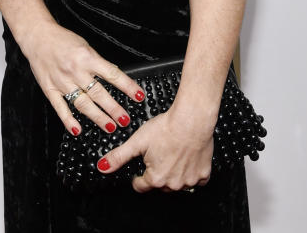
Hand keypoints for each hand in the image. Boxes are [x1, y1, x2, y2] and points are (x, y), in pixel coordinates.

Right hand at [20, 20, 144, 135]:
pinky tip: (77, 129)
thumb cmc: (63, 40)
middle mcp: (75, 70)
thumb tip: (115, 79)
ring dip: (97, 117)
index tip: (139, 96)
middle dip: (114, 109)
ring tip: (109, 126)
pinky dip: (68, 120)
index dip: (127, 87)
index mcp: (87, 58)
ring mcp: (62, 81)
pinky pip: (60, 107)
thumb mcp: (86, 47)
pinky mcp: (50, 89)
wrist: (38, 36)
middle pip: (98, 93)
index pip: (112, 74)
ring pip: (83, 103)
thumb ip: (98, 64)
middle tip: (125, 119)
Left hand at [98, 104, 213, 192]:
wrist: (192, 120)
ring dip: (173, 174)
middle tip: (158, 156)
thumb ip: (119, 157)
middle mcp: (173, 184)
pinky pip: (196, 181)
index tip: (139, 171)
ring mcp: (189, 181)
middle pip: (160, 185)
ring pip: (177, 183)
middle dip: (157, 174)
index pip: (141, 186)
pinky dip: (191, 173)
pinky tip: (187, 161)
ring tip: (171, 156)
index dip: (138, 177)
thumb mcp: (137, 141)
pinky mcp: (204, 174)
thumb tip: (102, 167)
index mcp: (156, 178)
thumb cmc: (166, 128)